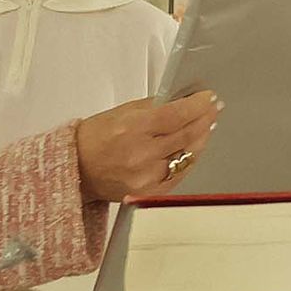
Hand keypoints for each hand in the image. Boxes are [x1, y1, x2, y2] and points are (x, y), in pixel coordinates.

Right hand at [74, 90, 220, 202]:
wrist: (76, 169)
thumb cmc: (95, 138)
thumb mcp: (122, 112)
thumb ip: (154, 106)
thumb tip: (181, 99)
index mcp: (132, 128)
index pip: (176, 114)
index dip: (197, 105)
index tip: (209, 98)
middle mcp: (141, 154)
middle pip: (186, 135)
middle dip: (205, 119)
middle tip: (214, 109)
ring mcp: (146, 177)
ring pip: (187, 156)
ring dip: (201, 138)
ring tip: (207, 126)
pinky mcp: (148, 193)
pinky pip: (179, 175)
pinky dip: (189, 159)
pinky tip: (194, 149)